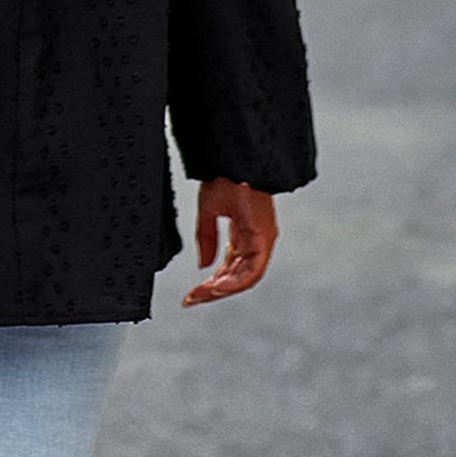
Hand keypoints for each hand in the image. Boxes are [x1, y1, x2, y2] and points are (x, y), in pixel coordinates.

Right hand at [181, 177, 277, 306]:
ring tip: (201, 295)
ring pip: (245, 277)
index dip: (211, 282)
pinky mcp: (263, 237)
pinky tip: (217, 285)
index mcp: (244, 233)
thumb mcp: (209, 210)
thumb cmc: (226, 174)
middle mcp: (255, 240)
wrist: (234, 157)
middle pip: (237, 276)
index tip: (192, 293)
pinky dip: (235, 281)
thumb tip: (203, 264)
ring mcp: (262, 239)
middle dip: (213, 290)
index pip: (229, 267)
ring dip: (223, 289)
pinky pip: (252, 268)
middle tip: (192, 299)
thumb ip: (206, 238)